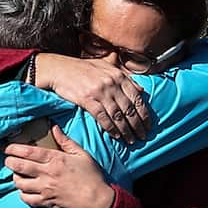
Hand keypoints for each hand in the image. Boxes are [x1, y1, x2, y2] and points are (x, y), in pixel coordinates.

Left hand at [4, 126, 115, 207]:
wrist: (98, 202)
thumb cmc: (93, 177)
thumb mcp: (82, 155)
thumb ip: (66, 141)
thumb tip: (54, 127)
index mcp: (56, 160)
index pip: (28, 152)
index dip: (14, 148)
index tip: (7, 147)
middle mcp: (47, 174)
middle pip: (19, 166)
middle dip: (9, 161)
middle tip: (8, 159)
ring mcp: (45, 189)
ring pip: (20, 183)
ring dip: (15, 177)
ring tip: (17, 174)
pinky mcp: (46, 202)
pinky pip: (26, 198)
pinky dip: (22, 194)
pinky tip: (25, 190)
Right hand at [35, 53, 150, 141]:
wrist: (58, 69)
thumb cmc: (82, 68)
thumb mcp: (106, 67)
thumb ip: (125, 77)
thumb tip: (141, 89)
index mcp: (118, 75)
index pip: (137, 98)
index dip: (145, 114)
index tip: (148, 125)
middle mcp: (112, 83)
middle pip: (129, 109)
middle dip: (138, 126)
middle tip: (143, 137)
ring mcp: (100, 92)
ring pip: (118, 116)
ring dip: (126, 130)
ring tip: (131, 140)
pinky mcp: (87, 100)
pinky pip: (103, 117)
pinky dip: (111, 128)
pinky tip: (116, 135)